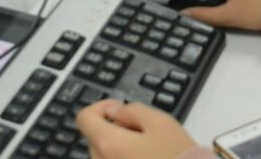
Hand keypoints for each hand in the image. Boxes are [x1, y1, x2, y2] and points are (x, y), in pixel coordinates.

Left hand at [77, 100, 196, 158]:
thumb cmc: (176, 156)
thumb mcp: (161, 122)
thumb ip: (133, 110)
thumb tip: (115, 111)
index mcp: (109, 144)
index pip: (84, 118)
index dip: (101, 107)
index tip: (120, 109)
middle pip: (94, 136)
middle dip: (114, 128)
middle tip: (143, 130)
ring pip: (104, 153)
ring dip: (118, 146)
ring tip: (147, 149)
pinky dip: (123, 158)